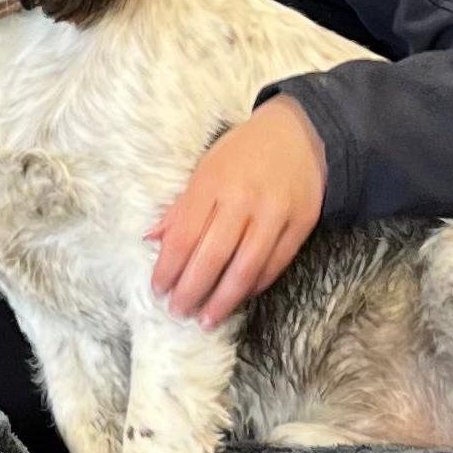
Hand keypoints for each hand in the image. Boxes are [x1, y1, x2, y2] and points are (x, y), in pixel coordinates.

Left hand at [147, 96, 326, 327]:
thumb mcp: (206, 168)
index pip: (184, 236)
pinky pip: (274, 265)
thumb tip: (150, 239)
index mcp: (212, 182)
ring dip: (223, 300)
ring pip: (245, 269)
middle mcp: (243, 199)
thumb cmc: (243, 152)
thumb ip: (181, 207)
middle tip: (178, 312)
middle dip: (191, 291)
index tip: (158, 290)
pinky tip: (238, 297)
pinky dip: (254, 286)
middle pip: (212, 257)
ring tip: (207, 319)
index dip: (169, 269)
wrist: (300, 133)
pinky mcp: (301, 224)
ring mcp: (275, 213)